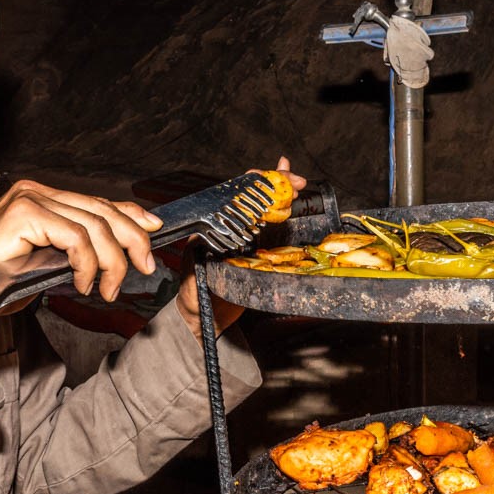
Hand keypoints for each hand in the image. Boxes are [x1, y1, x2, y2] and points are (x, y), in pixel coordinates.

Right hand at [0, 180, 160, 305]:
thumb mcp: (52, 262)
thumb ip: (81, 248)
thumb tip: (123, 243)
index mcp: (41, 197)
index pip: (97, 202)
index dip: (130, 215)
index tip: (155, 230)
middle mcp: (35, 191)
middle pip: (101, 211)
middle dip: (132, 240)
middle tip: (144, 267)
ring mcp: (29, 199)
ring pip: (94, 226)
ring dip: (110, 262)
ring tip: (106, 289)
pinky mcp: (24, 214)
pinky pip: (76, 237)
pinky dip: (87, 264)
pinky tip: (82, 283)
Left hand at [175, 156, 306, 340]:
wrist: (203, 318)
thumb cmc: (193, 293)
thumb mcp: (195, 266)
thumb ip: (200, 249)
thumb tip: (205, 234)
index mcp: (215, 223)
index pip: (237, 192)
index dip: (257, 181)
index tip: (275, 176)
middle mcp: (232, 226)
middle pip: (256, 196)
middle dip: (278, 183)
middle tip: (299, 182)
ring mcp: (247, 239)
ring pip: (268, 210)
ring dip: (285, 195)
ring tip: (300, 185)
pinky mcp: (259, 254)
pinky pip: (275, 233)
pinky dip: (288, 218)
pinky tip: (298, 205)